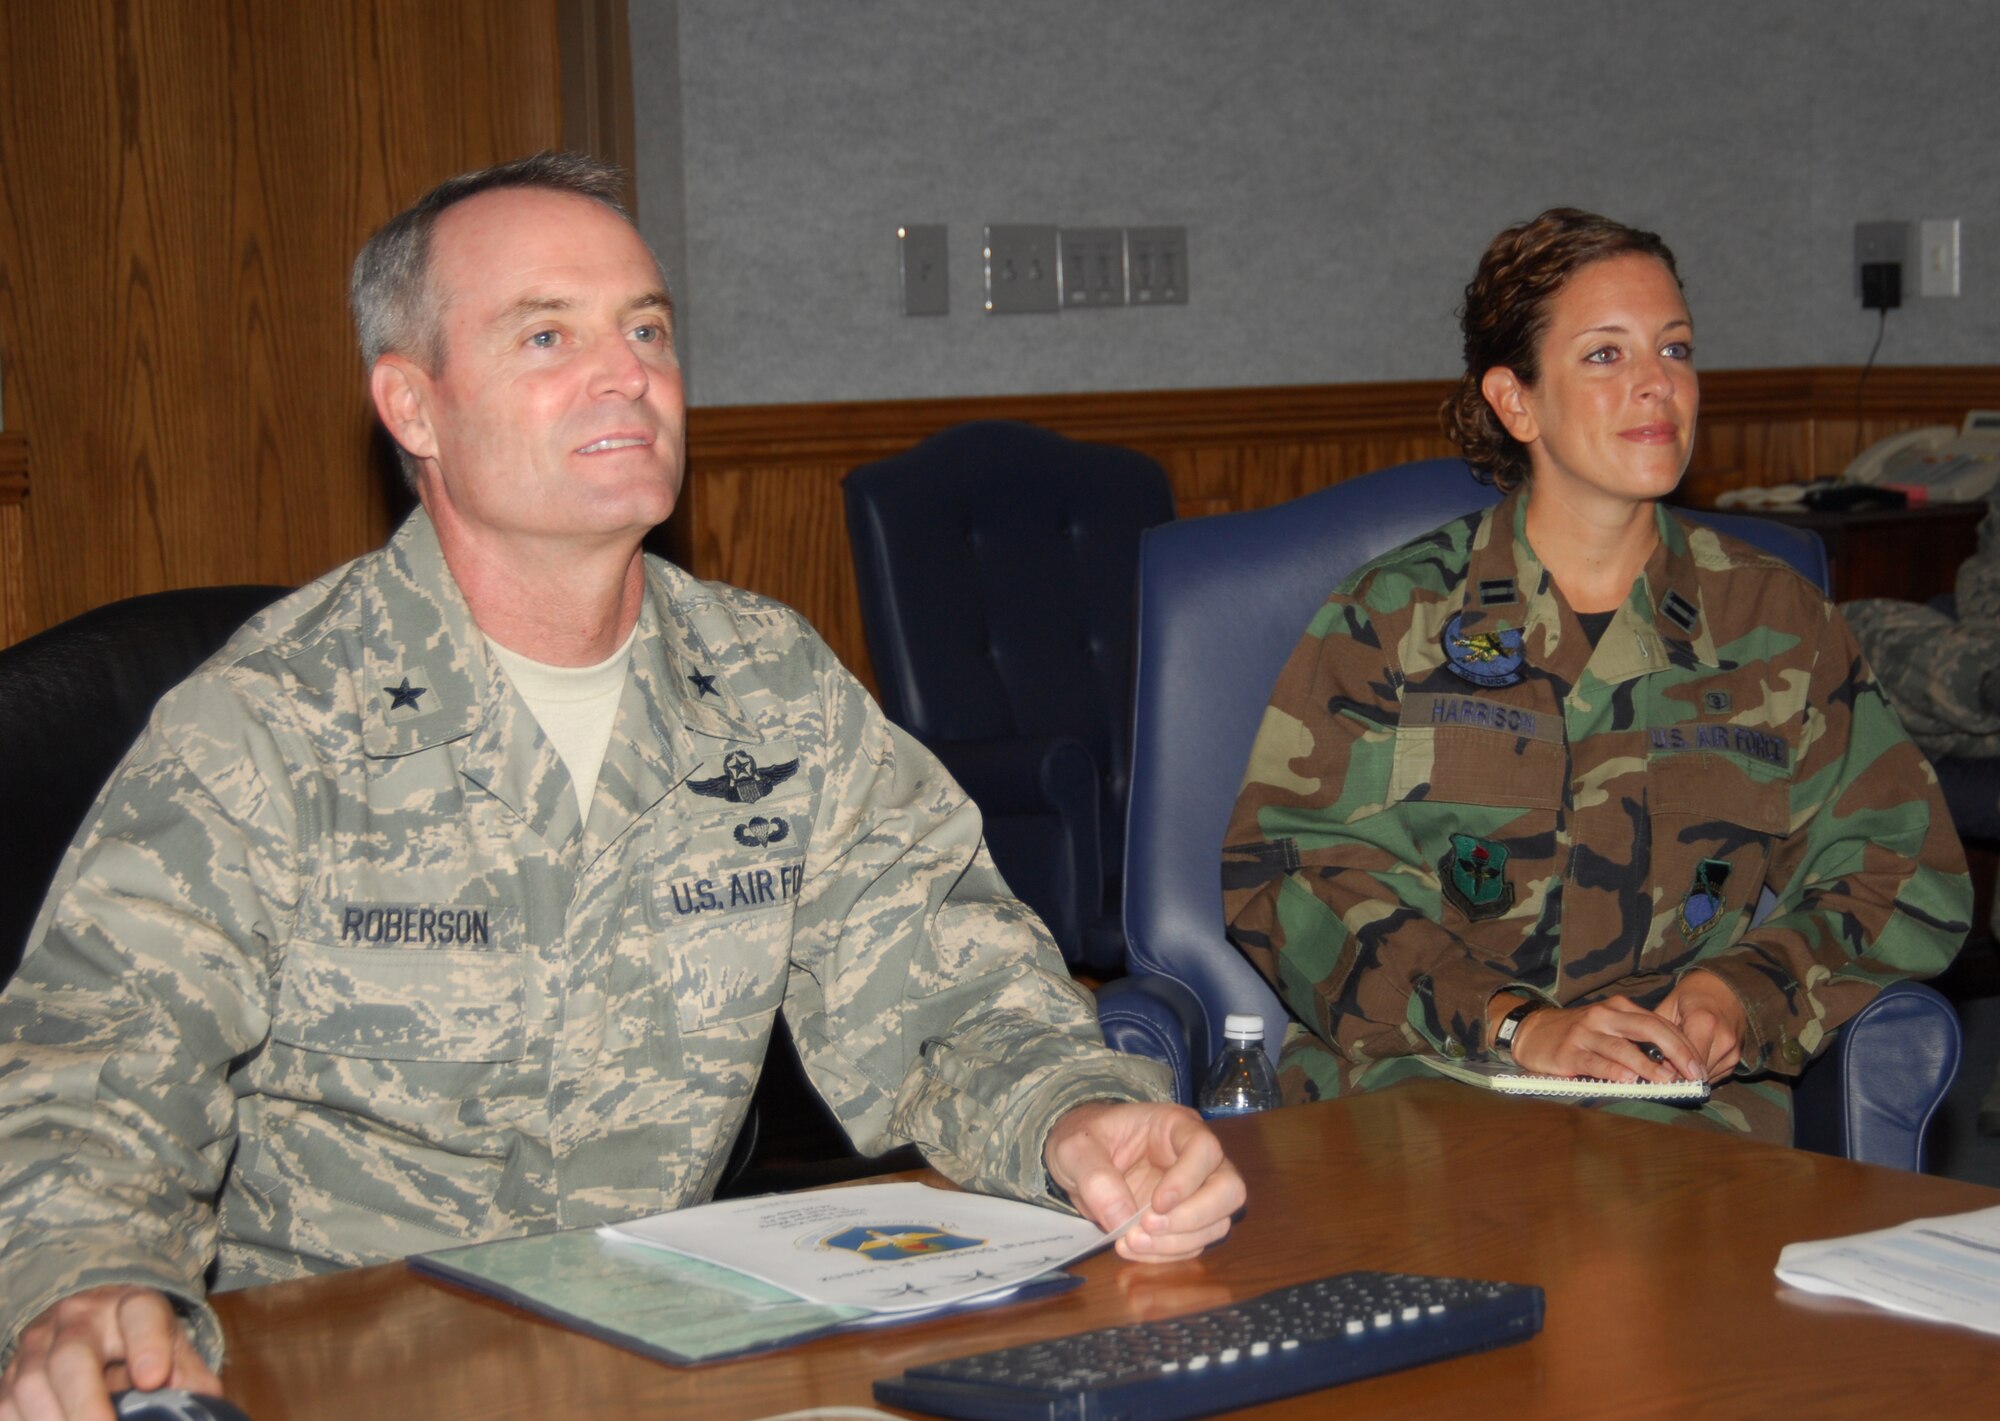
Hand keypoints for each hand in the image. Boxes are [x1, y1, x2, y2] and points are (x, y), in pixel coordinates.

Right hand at [0, 1286, 217, 1420]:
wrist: (89, 1315)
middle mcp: (78, 1318)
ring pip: (30, 1385)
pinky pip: (5, 1407)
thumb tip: (207, 1409)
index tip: (154, 1379)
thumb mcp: (172, 1347)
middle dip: (86, 1404)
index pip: (141, 1314)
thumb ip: (188, 1377)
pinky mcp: (8, 1376)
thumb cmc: (138, 1339)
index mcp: (130, 1306)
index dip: (148, 1345)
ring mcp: (37, 1346)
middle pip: (73, 1357)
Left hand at [1043, 1101, 1244, 1262]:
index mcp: (1174, 1127)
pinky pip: (1193, 1244)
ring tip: (1131, 1242)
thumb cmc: (1084, 1141)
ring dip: (1177, 1241)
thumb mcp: (1074, 1149)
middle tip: (1148, 1227)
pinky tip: (1133, 1248)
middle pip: (1229, 1190)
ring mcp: (1195, 1192)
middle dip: (1194, 1217)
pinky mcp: (1185, 1221)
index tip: (1157, 1204)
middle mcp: (1196, 1159)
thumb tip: (1122, 1218)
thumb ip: (1095, 1177)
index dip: (1188, 1179)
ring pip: (1217, 1223)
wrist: (1079, 1161)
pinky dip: (1166, 1254)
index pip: (1205, 1149)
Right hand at [1505, 994, 1702, 1083]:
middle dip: (1676, 1051)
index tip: (1701, 1068)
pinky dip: (1615, 1072)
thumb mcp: (1608, 1028)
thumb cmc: (1578, 1035)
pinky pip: (1596, 1062)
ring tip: (1668, 1082)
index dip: (1684, 1045)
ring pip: (1624, 1048)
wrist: (1532, 1032)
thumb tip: (1675, 1067)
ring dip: (1649, 1066)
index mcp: (1619, 1008)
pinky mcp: (1569, 1052)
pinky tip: (1629, 1082)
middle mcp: (1604, 1015)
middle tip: (1694, 1073)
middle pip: (1649, 1029)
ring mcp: (1586, 1033)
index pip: (1660, 1023)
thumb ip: (1637, 1041)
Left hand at [1656, 970, 1747, 1082]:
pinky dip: (1700, 1071)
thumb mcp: (1667, 1007)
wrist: (1724, 989)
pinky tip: (1691, 1061)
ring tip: (1676, 1064)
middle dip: (1677, 1074)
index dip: (1667, 1070)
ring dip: (1689, 1075)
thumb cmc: (1691, 996)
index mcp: (1703, 1022)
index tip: (1654, 1073)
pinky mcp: (1736, 1058)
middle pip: (1695, 1072)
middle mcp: (1723, 1039)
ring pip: (1705, 1077)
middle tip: (1661, 1071)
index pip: (1685, 1061)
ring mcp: (1732, 1050)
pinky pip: (1715, 1075)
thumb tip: (1651, 1065)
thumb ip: (1658, 1036)